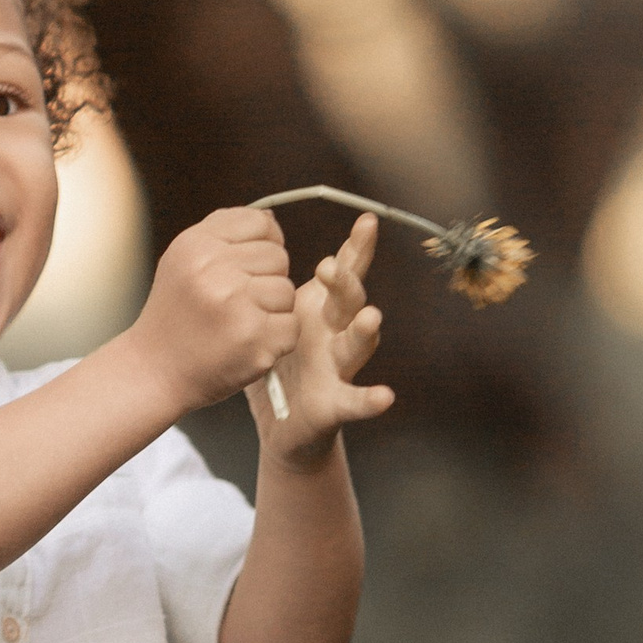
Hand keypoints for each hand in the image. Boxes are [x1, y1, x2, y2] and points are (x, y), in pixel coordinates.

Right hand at [124, 206, 298, 412]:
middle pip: (278, 257)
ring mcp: (235, 305)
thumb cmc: (175, 315)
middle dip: (265, 279)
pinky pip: (291, 326)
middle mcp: (213, 270)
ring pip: (287, 292)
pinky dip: (276, 339)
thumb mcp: (184, 261)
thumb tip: (271, 219)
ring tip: (238, 324)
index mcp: (196, 244)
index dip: (262, 244)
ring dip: (272, 311)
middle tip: (235, 304)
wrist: (153, 371)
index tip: (246, 267)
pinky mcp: (254, 340)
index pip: (261, 223)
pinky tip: (247, 344)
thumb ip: (223, 233)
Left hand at [247, 214, 392, 462]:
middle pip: (348, 301)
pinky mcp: (335, 403)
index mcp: (320, 309)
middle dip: (344, 283)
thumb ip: (270, 284)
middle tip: (328, 267)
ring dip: (365, 331)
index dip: (358, 248)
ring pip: (357, 345)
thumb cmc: (277, 362)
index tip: (367, 221)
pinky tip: (385, 396)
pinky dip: (370, 400)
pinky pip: (355, 401)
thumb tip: (258, 235)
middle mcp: (336, 332)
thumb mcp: (272, 317)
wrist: (280, 422)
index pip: (345, 272)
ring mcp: (339, 367)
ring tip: (370, 317)